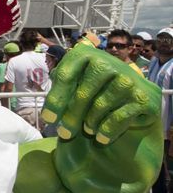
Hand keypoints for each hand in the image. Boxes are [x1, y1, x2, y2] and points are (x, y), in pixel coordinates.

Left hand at [42, 43, 159, 143]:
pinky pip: (117, 118)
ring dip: (89, 123)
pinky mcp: (143, 96)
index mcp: (85, 54)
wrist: (132, 96)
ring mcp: (127, 78)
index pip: (65, 76)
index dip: (56, 99)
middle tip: (64, 134)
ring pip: (99, 107)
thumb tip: (49, 105)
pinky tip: (101, 138)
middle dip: (71, 118)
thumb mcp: (74, 81)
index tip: (48, 119)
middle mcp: (108, 62)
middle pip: (82, 94)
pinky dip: (106, 131)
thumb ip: (60, 85)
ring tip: (87, 130)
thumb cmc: (93, 90)